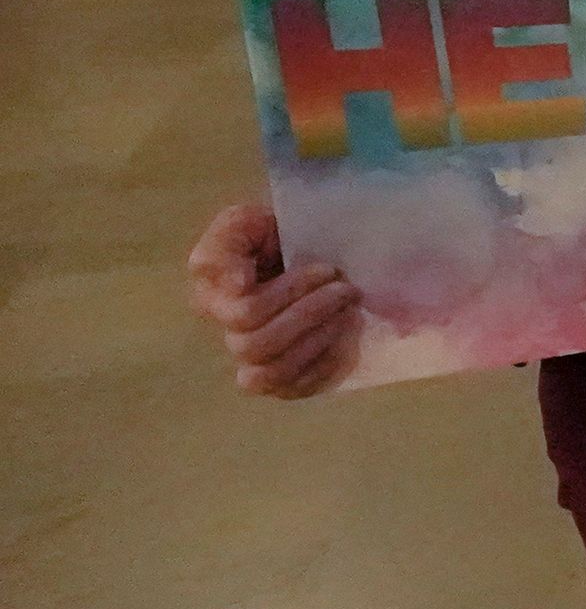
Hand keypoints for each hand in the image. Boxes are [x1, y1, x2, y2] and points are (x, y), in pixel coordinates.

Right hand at [186, 200, 361, 398]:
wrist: (306, 250)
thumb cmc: (271, 233)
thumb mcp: (246, 219)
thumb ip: (230, 237)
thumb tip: (236, 285)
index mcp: (213, 296)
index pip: (243, 311)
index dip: (288, 294)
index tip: (326, 268)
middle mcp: (228, 332)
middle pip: (257, 345)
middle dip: (310, 315)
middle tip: (346, 288)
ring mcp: (254, 360)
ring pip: (272, 373)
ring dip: (318, 342)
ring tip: (350, 312)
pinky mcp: (283, 379)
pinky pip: (296, 389)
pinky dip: (326, 365)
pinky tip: (348, 337)